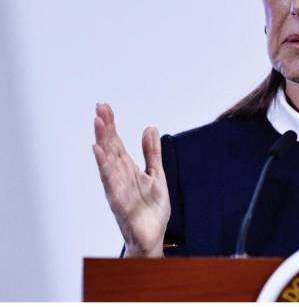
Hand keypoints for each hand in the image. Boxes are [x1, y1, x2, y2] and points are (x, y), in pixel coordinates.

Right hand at [93, 103, 170, 256]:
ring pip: (108, 162)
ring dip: (102, 142)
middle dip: (105, 128)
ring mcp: (118, 189)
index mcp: (128, 169)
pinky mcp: (120, 202)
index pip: (116, 143)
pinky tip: (99, 153)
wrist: (153, 237)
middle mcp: (119, 177)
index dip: (111, 125)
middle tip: (99, 108)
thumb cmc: (150, 209)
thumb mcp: (156, 174)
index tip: (104, 106)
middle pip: (110, 148)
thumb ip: (152, 153)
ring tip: (98, 123)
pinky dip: (105, 167)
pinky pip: (111, 183)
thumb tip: (149, 128)